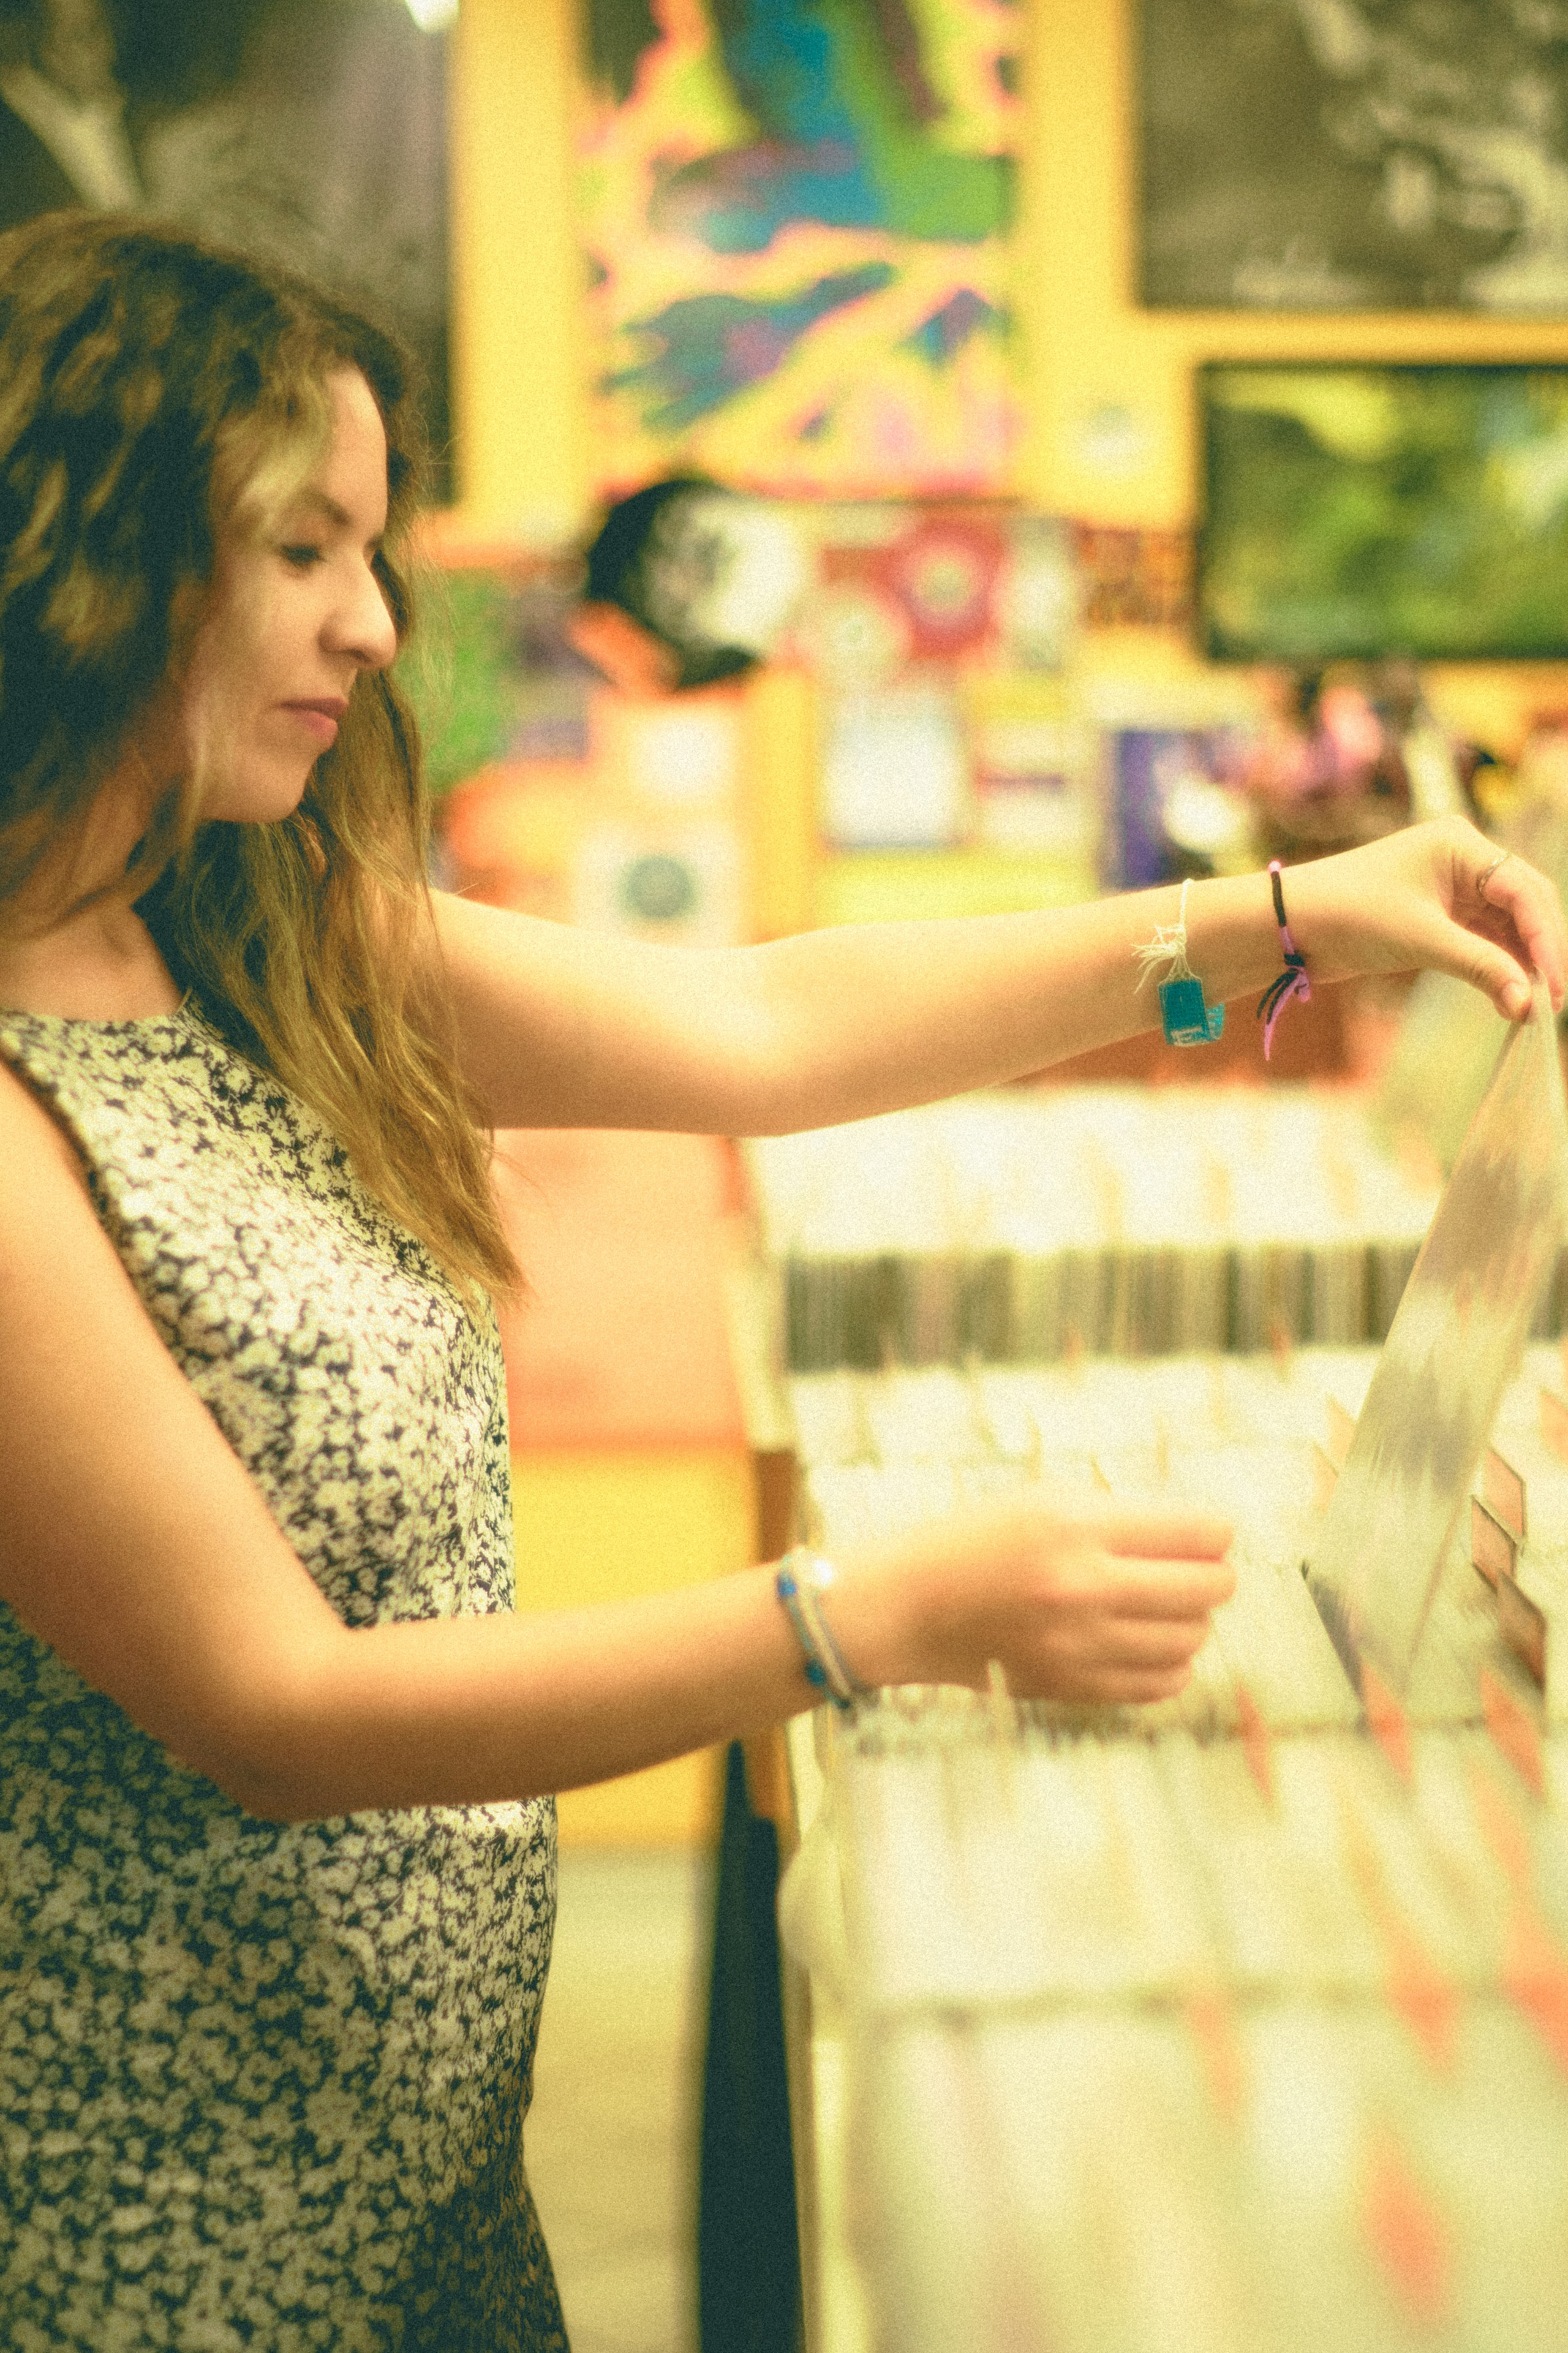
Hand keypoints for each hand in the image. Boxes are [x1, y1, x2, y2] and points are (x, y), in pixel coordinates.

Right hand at [835, 1496, 1235, 1706]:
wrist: (913, 1605)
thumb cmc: (980, 1540)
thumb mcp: (1046, 1501)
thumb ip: (1122, 1517)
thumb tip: (1203, 1540)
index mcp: (1076, 1527)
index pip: (1195, 1533)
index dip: (1217, 1532)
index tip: (1212, 1534)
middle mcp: (1083, 1587)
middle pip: (1206, 1588)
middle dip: (1216, 1575)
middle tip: (1202, 1570)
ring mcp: (1079, 1644)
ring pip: (1190, 1639)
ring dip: (1192, 1620)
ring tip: (1167, 1606)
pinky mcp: (1073, 1686)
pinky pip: (1161, 1684)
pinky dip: (1172, 1664)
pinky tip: (1150, 1643)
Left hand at [1288, 815, 1567, 1020]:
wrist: (1291, 924)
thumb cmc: (1349, 914)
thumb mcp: (1420, 940)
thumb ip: (1480, 967)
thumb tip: (1527, 1003)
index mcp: (1461, 844)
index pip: (1524, 891)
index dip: (1547, 938)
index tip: (1555, 984)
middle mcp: (1464, 860)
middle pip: (1525, 906)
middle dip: (1542, 952)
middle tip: (1555, 1001)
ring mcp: (1453, 888)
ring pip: (1507, 927)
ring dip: (1520, 965)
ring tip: (1533, 1009)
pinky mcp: (1440, 916)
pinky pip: (1483, 941)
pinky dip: (1497, 968)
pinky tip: (1509, 999)